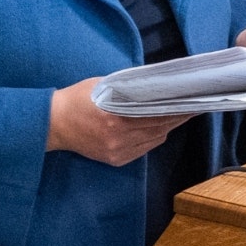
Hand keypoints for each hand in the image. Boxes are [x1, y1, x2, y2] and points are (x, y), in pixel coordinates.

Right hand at [46, 77, 192, 165]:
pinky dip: (152, 138)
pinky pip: (143, 149)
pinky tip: (156, 128)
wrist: (53, 124)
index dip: (177, 109)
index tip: (192, 102)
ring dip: (166, 128)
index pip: (157, 114)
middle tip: (191, 106)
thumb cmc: (77, 99)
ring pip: (154, 140)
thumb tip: (155, 86)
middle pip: (159, 128)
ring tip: (176, 115)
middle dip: (177, 117)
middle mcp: (118, 137)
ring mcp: (117, 151)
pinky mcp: (115, 160)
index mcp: (115, 117)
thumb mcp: (103, 85)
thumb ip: (128, 88)